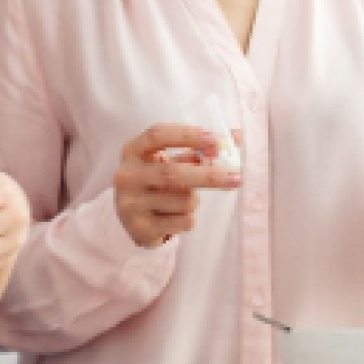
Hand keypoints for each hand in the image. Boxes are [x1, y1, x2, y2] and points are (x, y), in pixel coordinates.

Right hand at [112, 124, 243, 248]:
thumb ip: (198, 150)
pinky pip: (184, 221)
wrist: (132, 222)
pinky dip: (190, 219)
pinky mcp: (141, 228)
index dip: (187, 135)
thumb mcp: (170, 162)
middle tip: (236, 177)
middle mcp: (127, 176)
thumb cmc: (157, 184)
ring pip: (183, 200)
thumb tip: (235, 136)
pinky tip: (174, 218)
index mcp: (133, 151)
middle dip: (208, 175)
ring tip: (182, 201)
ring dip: (195, 200)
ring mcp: (130, 204)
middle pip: (172, 172)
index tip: (215, 140)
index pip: (157, 135)